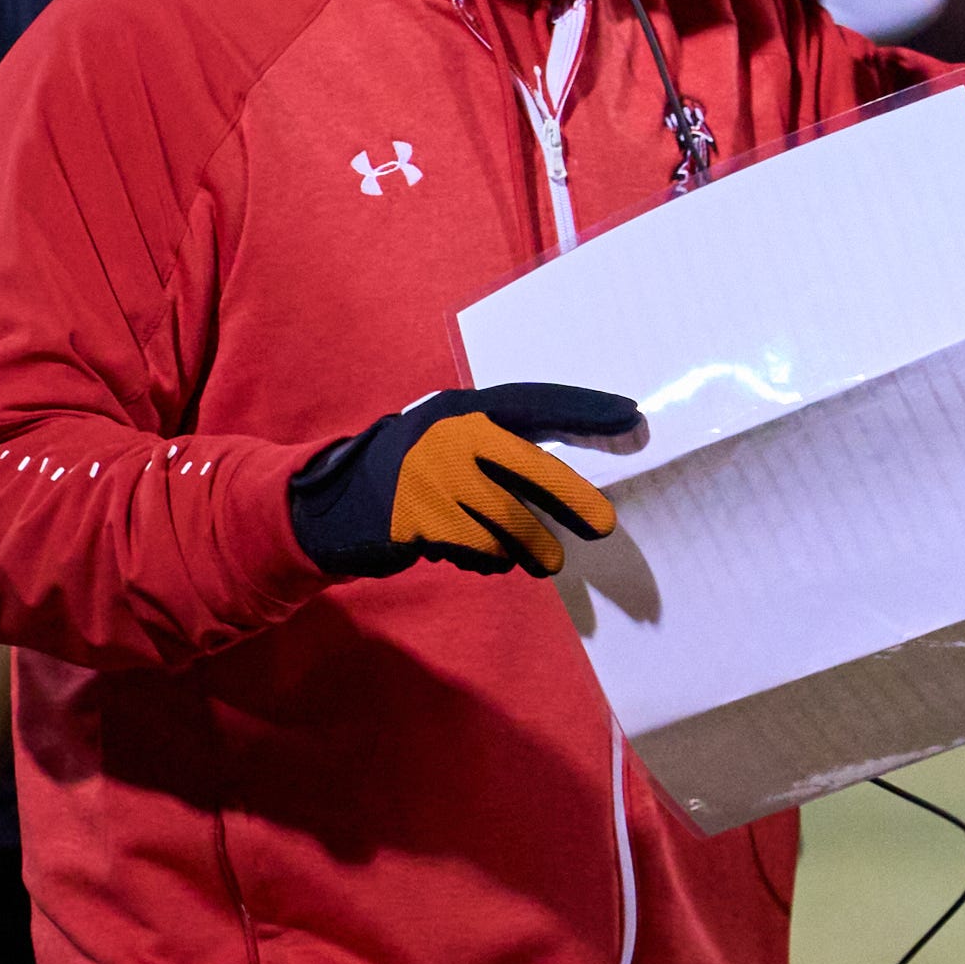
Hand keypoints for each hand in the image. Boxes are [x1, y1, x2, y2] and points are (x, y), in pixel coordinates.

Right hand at [288, 384, 641, 578]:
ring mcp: (431, 478)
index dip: (586, 409)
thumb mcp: (455, 447)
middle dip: (574, 498)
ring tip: (546, 562)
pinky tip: (485, 559)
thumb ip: (507, 454)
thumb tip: (576, 484)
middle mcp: (450, 435)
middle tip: (605, 526)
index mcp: (465, 409)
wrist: (331, 506)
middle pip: (532, 467)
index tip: (634, 418)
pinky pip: (477, 549)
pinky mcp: (415, 520)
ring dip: (532, 548)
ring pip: (508, 521)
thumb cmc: (414, 476)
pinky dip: (490, 560)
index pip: (538, 401)